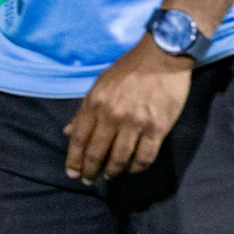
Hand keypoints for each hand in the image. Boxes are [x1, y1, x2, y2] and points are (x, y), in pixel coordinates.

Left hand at [64, 37, 192, 183]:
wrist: (164, 54)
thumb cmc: (131, 67)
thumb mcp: (102, 83)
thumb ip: (86, 109)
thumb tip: (68, 132)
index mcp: (96, 102)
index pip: (79, 139)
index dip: (74, 160)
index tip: (73, 173)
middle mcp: (113, 115)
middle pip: (97, 153)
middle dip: (91, 170)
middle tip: (91, 179)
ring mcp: (136, 122)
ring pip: (120, 159)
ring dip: (113, 172)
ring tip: (112, 174)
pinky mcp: (158, 127)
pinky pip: (145, 157)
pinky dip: (136, 168)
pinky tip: (133, 168)